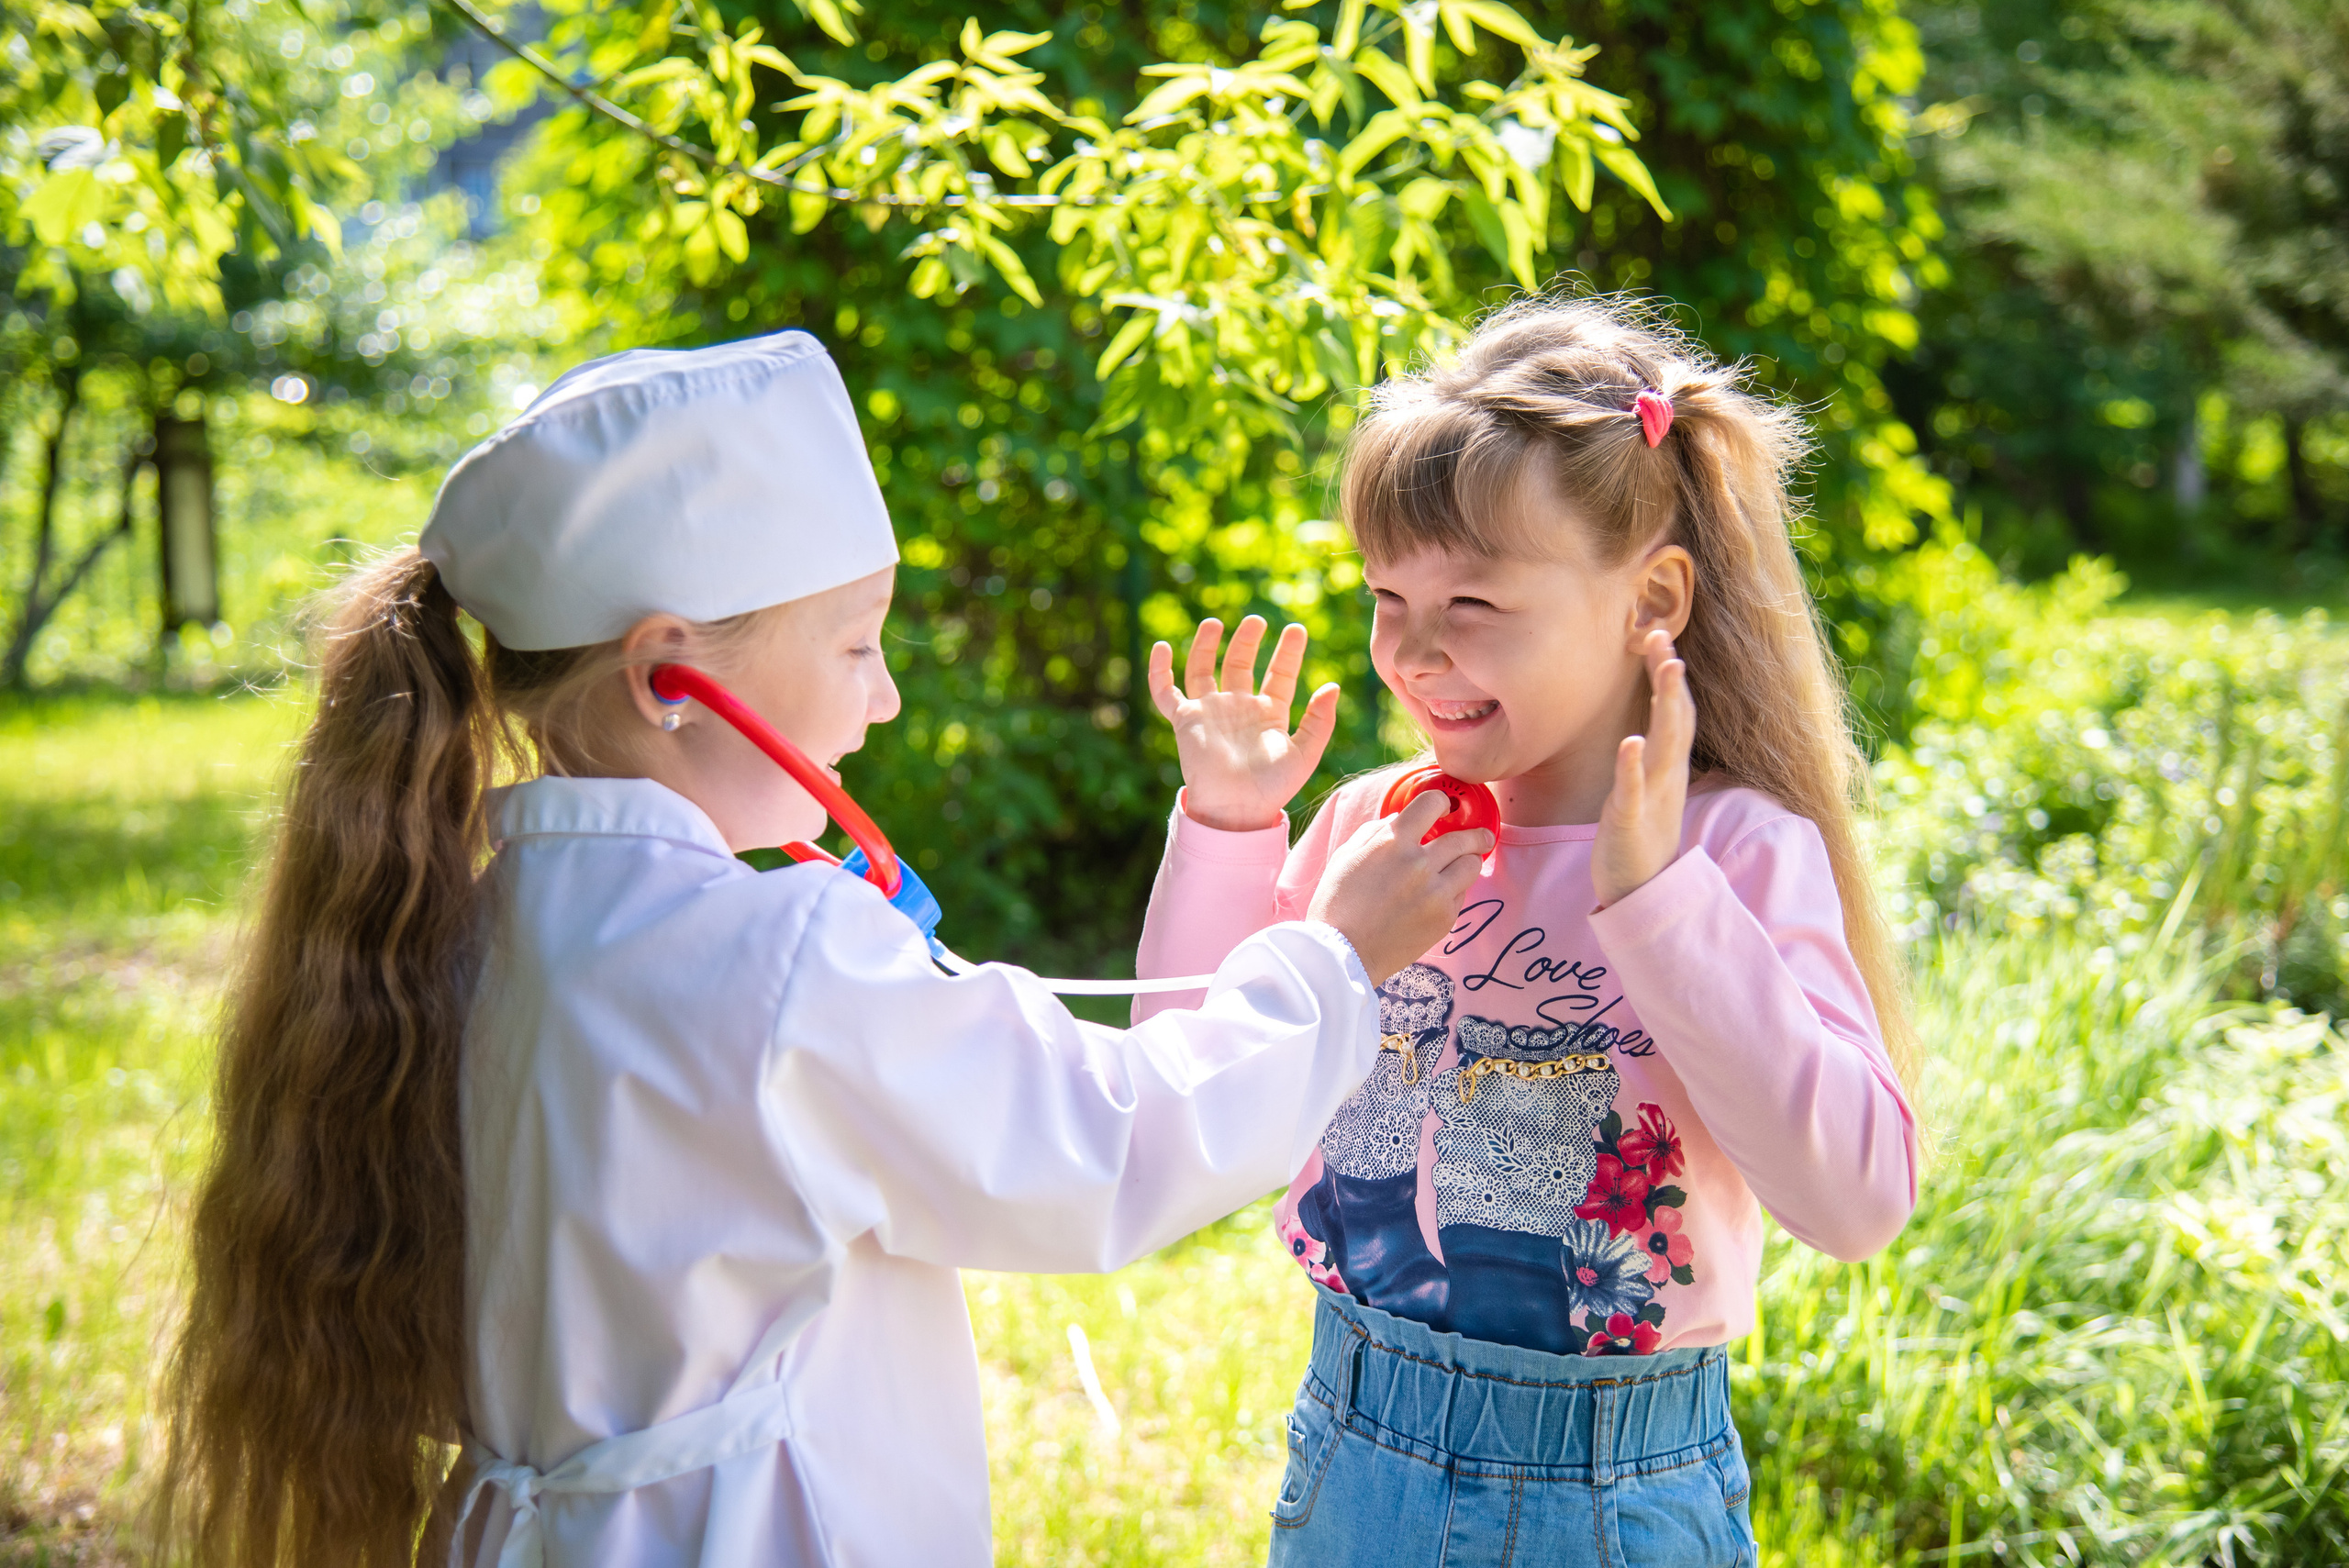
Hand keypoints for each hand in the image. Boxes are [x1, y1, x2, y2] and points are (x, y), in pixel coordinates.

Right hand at [1148, 615, 1340, 832]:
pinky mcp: (1187, 720)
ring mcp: (1211, 711)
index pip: (1279, 674)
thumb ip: (1319, 721)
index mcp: (1269, 714)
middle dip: (1247, 641)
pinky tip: (1161, 647)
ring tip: (1215, 623)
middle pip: (1240, 664)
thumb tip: (1332, 686)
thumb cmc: (1271, 787)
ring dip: (1206, 645)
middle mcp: (1238, 707)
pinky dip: (1159, 671)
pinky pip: (1166, 692)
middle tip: (1256, 621)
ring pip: (1203, 669)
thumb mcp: (1304, 753)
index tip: (1296, 629)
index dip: (1288, 652)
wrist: (1235, 808)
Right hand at [1309, 792, 1492, 984]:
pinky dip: (1455, 891)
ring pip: (1472, 865)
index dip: (1441, 801)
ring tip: (1464, 864)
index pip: (1433, 803)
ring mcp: (1436, 892)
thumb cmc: (1337, 903)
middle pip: (1464, 838)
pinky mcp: (1444, 918)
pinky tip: (1441, 894)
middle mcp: (1420, 863)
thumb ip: (1375, 831)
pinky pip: (1462, 895)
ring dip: (1469, 861)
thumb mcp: (1346, 855)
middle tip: (1481, 837)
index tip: (1444, 807)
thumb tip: (1399, 820)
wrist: (1342, 953)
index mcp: (1393, 841)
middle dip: (1475, 834)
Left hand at [1592, 629, 1695, 907]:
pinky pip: (1635, 789)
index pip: (1676, 711)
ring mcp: (1653, 796)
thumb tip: (1645, 727)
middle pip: (1677, 717)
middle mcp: (1667, 775)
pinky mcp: (1633, 821)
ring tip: (1668, 668)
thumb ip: (1650, 754)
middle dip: (1671, 676)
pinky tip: (1632, 741)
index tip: (1658, 635)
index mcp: (1668, 766)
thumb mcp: (1648, 787)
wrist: (1642, 891)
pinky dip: (1634, 765)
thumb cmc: (1641, 836)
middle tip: (1662, 635)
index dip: (1669, 674)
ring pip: (1664, 745)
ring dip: (1667, 706)